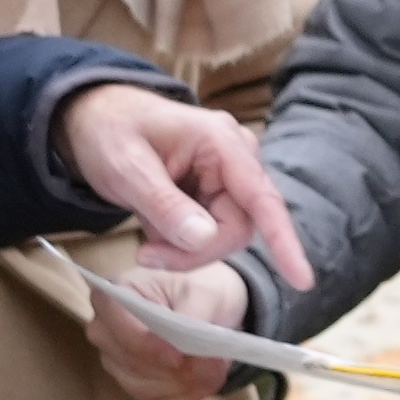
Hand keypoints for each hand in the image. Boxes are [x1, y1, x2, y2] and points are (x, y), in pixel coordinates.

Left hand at [61, 81, 307, 304]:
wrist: (97, 120)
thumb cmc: (110, 133)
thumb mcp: (127, 170)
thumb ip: (164, 204)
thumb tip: (204, 238)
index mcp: (220, 141)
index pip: (261, 198)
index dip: (283, 241)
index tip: (302, 280)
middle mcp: (236, 156)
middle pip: (239, 226)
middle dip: (195, 251)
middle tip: (145, 256)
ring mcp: (229, 174)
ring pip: (226, 234)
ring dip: (186, 249)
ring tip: (145, 238)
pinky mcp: (219, 190)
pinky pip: (214, 231)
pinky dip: (184, 241)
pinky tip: (155, 227)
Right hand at [94, 254, 252, 399]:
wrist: (208, 311)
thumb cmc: (197, 293)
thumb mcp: (202, 292)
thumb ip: (191, 315)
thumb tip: (185, 343)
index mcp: (114, 294)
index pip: (117, 324)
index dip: (146, 344)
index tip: (178, 356)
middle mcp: (106, 331)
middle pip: (130, 361)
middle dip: (173, 369)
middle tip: (213, 362)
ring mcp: (116, 361)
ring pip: (143, 386)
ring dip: (184, 383)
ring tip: (216, 368)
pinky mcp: (134, 385)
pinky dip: (186, 394)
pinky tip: (206, 380)